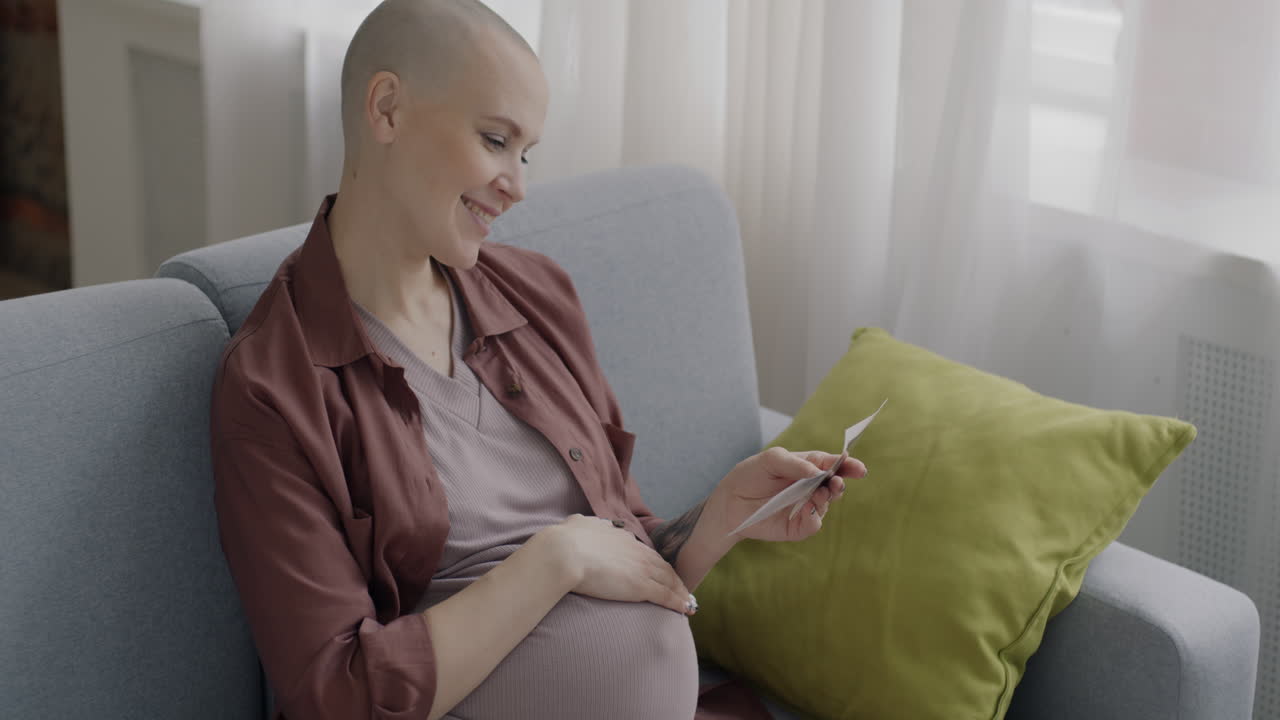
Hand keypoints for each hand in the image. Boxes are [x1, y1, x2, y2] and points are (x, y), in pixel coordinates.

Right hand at [541, 514, 697, 615]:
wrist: (563, 552)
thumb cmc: (564, 541)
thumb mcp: (577, 525)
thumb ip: (582, 526)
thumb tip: (578, 522)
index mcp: (620, 536)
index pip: (643, 551)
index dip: (652, 562)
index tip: (657, 570)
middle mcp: (635, 550)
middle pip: (661, 564)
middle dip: (673, 577)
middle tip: (681, 587)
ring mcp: (640, 567)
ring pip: (668, 580)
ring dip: (680, 591)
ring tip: (688, 601)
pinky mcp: (641, 585)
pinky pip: (666, 595)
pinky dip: (678, 602)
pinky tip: (686, 609)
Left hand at [715, 447, 865, 541]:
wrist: (729, 502)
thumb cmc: (750, 476)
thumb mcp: (771, 460)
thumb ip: (795, 464)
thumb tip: (819, 472)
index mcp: (807, 467)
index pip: (832, 464)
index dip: (848, 465)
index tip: (858, 468)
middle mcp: (811, 488)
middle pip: (835, 486)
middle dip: (839, 484)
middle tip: (836, 483)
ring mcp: (806, 507)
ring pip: (826, 505)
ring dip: (826, 499)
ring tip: (819, 493)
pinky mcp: (798, 527)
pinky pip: (813, 523)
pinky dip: (812, 516)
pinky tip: (806, 508)